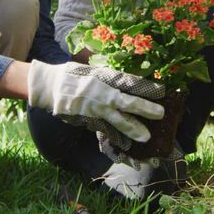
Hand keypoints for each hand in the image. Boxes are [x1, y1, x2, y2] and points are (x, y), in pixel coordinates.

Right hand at [28, 61, 164, 141]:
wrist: (51, 86)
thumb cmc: (74, 74)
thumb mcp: (94, 69)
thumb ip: (111, 75)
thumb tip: (128, 77)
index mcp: (105, 78)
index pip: (130, 83)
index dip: (147, 87)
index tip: (162, 91)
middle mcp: (103, 94)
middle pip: (128, 103)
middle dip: (145, 109)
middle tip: (161, 114)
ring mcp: (96, 110)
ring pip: (118, 121)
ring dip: (133, 129)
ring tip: (146, 137)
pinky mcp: (89, 120)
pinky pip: (106, 130)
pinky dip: (117, 137)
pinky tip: (126, 145)